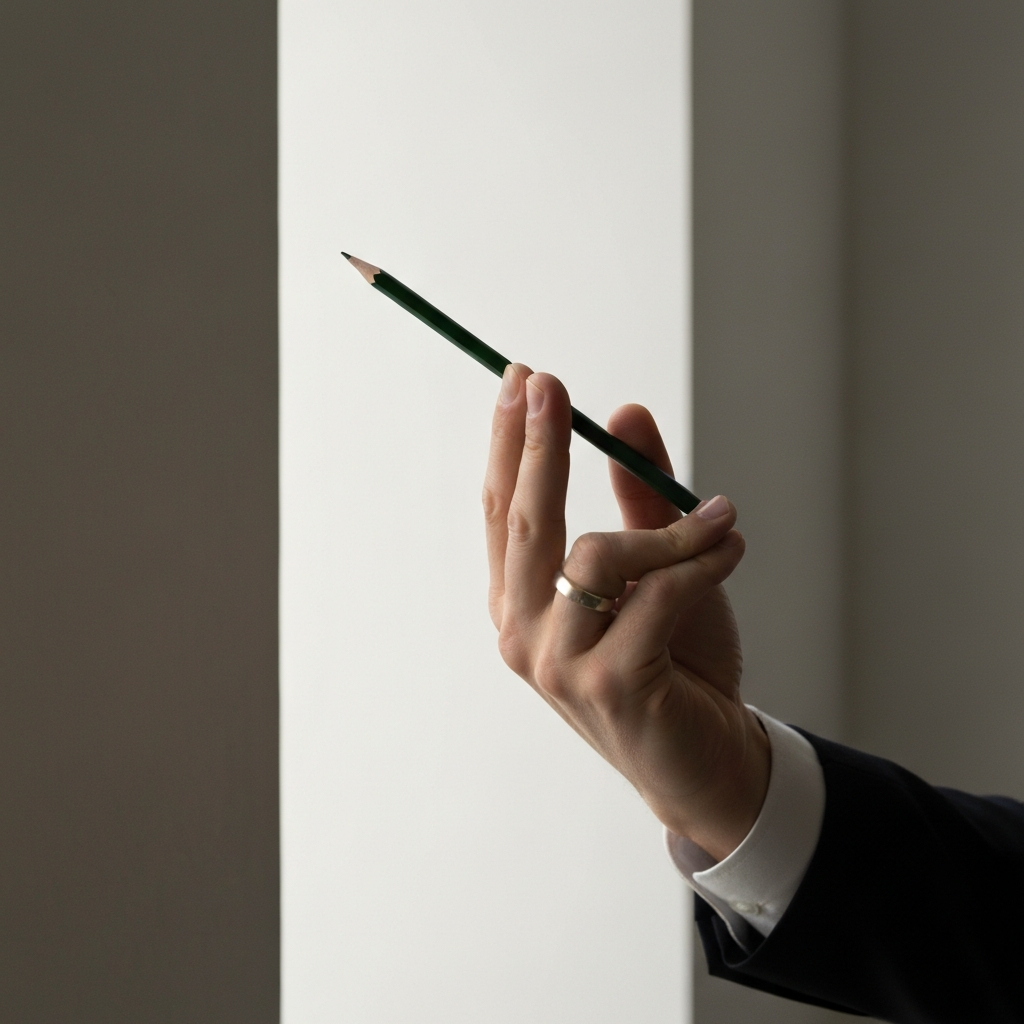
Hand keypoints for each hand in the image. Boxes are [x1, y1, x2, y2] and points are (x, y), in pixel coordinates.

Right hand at [483, 364, 768, 860]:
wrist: (709, 765)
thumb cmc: (677, 665)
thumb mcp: (656, 571)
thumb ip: (639, 499)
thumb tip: (623, 413)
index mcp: (522, 605)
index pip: (504, 512)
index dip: (508, 444)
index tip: (521, 378)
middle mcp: (523, 633)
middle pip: (525, 521)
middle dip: (536, 444)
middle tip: (546, 382)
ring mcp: (560, 664)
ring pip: (599, 555)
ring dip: (671, 530)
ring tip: (721, 524)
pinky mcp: (610, 686)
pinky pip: (657, 594)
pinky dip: (702, 561)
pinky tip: (731, 549)